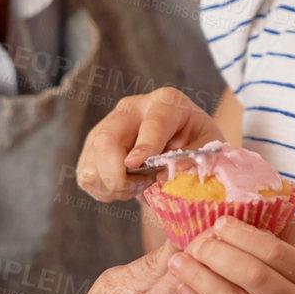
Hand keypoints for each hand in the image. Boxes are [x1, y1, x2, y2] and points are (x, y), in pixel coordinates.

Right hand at [76, 88, 225, 202]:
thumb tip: (165, 175)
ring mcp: (108, 124)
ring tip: (136, 187)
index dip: (145, 145)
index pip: (152, 122)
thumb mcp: (208, 150)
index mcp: (166, 103)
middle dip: (116, 174)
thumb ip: (194, 162)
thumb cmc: (197, 144)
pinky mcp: (93, 144)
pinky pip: (86, 174)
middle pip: (107, 139)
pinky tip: (124, 187)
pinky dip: (102, 190)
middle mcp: (132, 108)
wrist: (182, 142)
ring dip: (111, 185)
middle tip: (136, 190)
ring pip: (92, 161)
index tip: (136, 165)